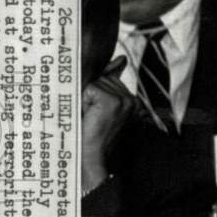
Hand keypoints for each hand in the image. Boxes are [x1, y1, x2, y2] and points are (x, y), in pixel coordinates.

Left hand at [81, 57, 135, 190]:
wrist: (92, 157)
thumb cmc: (93, 135)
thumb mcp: (102, 107)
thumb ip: (111, 81)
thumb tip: (121, 59)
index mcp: (133, 102)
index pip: (110, 80)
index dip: (95, 92)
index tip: (94, 111)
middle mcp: (132, 100)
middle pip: (102, 79)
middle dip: (90, 95)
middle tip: (92, 118)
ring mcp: (124, 100)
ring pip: (95, 83)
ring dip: (86, 99)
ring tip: (90, 118)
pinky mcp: (112, 101)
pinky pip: (89, 88)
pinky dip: (83, 102)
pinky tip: (89, 116)